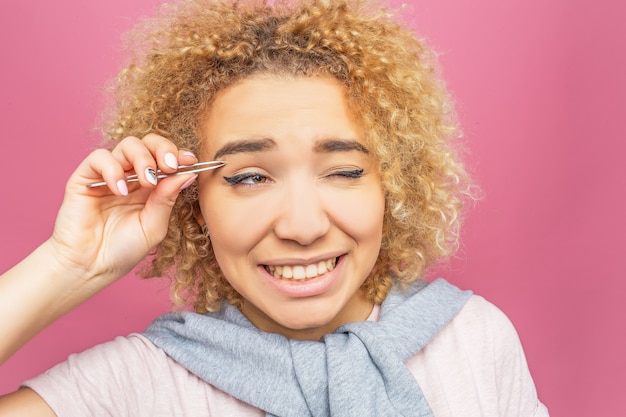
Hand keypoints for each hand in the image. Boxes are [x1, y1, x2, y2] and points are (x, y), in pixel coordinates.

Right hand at [49, 133, 197, 288]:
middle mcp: (131, 176)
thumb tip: (188, 173)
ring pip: (128, 145)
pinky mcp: (85, 177)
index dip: (178, 154)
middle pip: (149, 143)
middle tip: (170, 166)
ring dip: (143, 158)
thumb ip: (167, 199)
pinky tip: (120, 190)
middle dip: (163, 149)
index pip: (166, 158)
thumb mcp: (154, 226)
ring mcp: (108, 175)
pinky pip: (100, 157)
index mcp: (151, 187)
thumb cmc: (122, 250)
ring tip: (147, 182)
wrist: (90, 267)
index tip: (190, 161)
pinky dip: (113, 169)